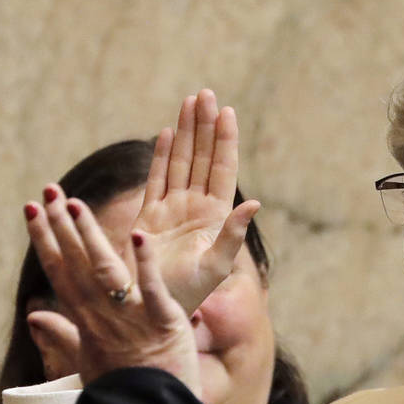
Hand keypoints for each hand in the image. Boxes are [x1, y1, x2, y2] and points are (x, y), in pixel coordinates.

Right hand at [23, 186, 200, 394]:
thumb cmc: (121, 390)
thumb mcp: (85, 360)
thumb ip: (61, 334)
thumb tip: (32, 316)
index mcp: (85, 320)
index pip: (59, 271)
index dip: (44, 238)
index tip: (30, 209)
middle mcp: (101, 315)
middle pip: (75, 263)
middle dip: (59, 226)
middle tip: (46, 190)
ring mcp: (131, 317)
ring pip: (105, 269)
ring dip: (89, 235)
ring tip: (75, 203)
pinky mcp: (163, 321)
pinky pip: (151, 289)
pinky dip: (145, 263)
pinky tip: (139, 235)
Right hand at [133, 90, 259, 315]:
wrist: (154, 310)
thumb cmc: (188, 294)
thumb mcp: (216, 266)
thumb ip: (233, 234)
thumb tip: (254, 202)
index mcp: (215, 216)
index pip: (222, 169)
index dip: (224, 140)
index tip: (227, 111)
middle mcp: (195, 208)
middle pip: (201, 158)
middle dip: (204, 125)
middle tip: (206, 93)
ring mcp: (172, 210)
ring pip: (181, 162)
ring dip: (186, 132)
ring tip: (190, 102)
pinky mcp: (149, 217)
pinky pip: (157, 179)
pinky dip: (162, 155)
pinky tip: (168, 133)